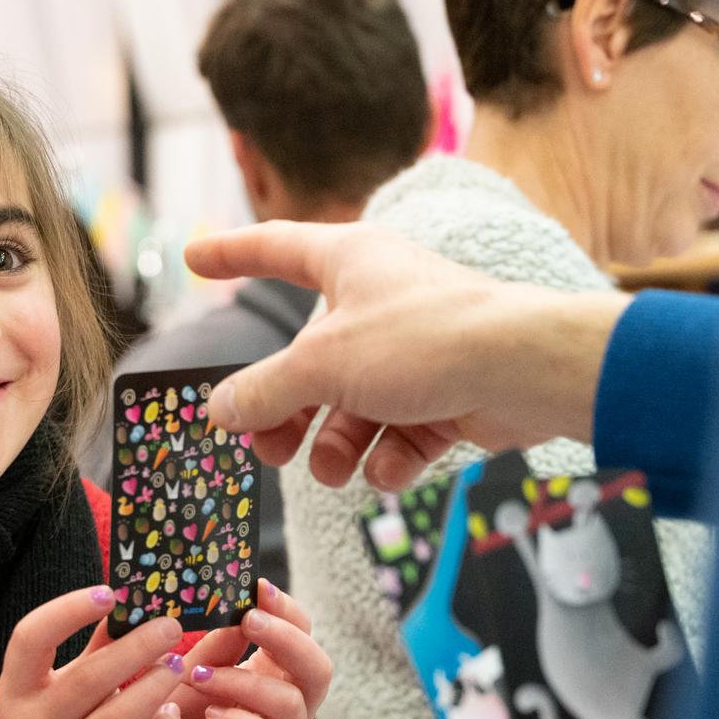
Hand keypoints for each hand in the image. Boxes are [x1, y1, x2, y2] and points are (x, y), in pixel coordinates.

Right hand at [0, 586, 186, 718]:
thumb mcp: (70, 680)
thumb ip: (99, 644)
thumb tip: (136, 598)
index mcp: (15, 689)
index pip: (29, 639)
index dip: (67, 611)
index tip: (109, 593)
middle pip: (86, 681)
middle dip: (136, 649)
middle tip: (170, 627)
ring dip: (153, 688)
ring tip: (177, 666)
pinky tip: (171, 713)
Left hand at [167, 580, 331, 718]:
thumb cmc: (178, 718)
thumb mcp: (191, 670)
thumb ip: (215, 644)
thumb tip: (233, 603)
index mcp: (275, 673)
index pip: (302, 634)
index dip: (287, 610)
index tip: (258, 587)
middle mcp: (289, 705)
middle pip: (318, 668)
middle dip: (286, 639)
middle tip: (249, 620)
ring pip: (292, 704)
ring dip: (245, 683)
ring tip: (201, 678)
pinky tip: (213, 714)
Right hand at [184, 221, 629, 489]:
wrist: (524, 371)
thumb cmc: (424, 340)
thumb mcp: (322, 365)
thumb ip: (264, 390)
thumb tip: (220, 411)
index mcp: (348, 262)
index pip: (275, 248)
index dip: (231, 252)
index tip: (194, 256)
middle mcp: (380, 300)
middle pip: (311, 359)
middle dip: (288, 410)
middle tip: (267, 449)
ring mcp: (415, 350)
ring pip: (354, 404)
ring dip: (337, 444)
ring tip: (332, 469)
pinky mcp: (448, 394)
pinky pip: (401, 430)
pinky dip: (390, 455)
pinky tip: (388, 470)